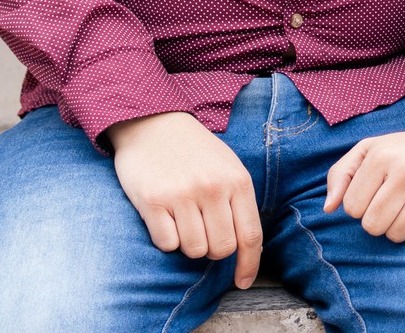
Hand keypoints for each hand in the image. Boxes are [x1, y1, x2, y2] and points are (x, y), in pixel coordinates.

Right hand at [109, 111, 262, 288]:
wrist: (154, 123)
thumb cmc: (195, 151)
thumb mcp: (228, 166)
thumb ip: (238, 201)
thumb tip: (245, 245)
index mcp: (237, 181)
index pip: (251, 235)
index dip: (249, 264)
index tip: (243, 281)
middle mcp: (213, 188)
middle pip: (222, 248)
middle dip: (213, 251)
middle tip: (203, 232)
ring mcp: (183, 195)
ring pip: (194, 250)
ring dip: (189, 244)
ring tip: (183, 221)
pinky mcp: (153, 201)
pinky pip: (167, 244)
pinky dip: (167, 239)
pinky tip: (164, 218)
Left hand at [324, 124, 404, 242]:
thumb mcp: (370, 150)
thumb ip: (341, 175)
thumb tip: (328, 209)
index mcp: (382, 156)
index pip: (352, 207)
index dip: (361, 205)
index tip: (376, 193)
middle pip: (373, 226)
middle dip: (379, 220)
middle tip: (393, 203)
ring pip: (397, 234)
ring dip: (400, 226)